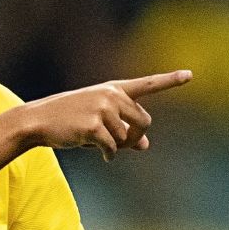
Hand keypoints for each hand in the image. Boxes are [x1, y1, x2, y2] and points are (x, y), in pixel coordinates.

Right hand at [17, 70, 191, 160]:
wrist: (39, 120)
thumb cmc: (70, 120)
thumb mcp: (99, 121)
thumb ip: (125, 130)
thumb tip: (146, 145)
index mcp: (113, 89)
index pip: (147, 84)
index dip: (170, 80)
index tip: (190, 75)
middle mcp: (111, 95)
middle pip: (143, 121)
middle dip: (134, 136)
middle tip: (119, 143)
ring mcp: (102, 109)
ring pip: (126, 137)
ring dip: (115, 146)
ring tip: (94, 140)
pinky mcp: (93, 125)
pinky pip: (112, 148)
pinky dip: (107, 154)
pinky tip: (97, 151)